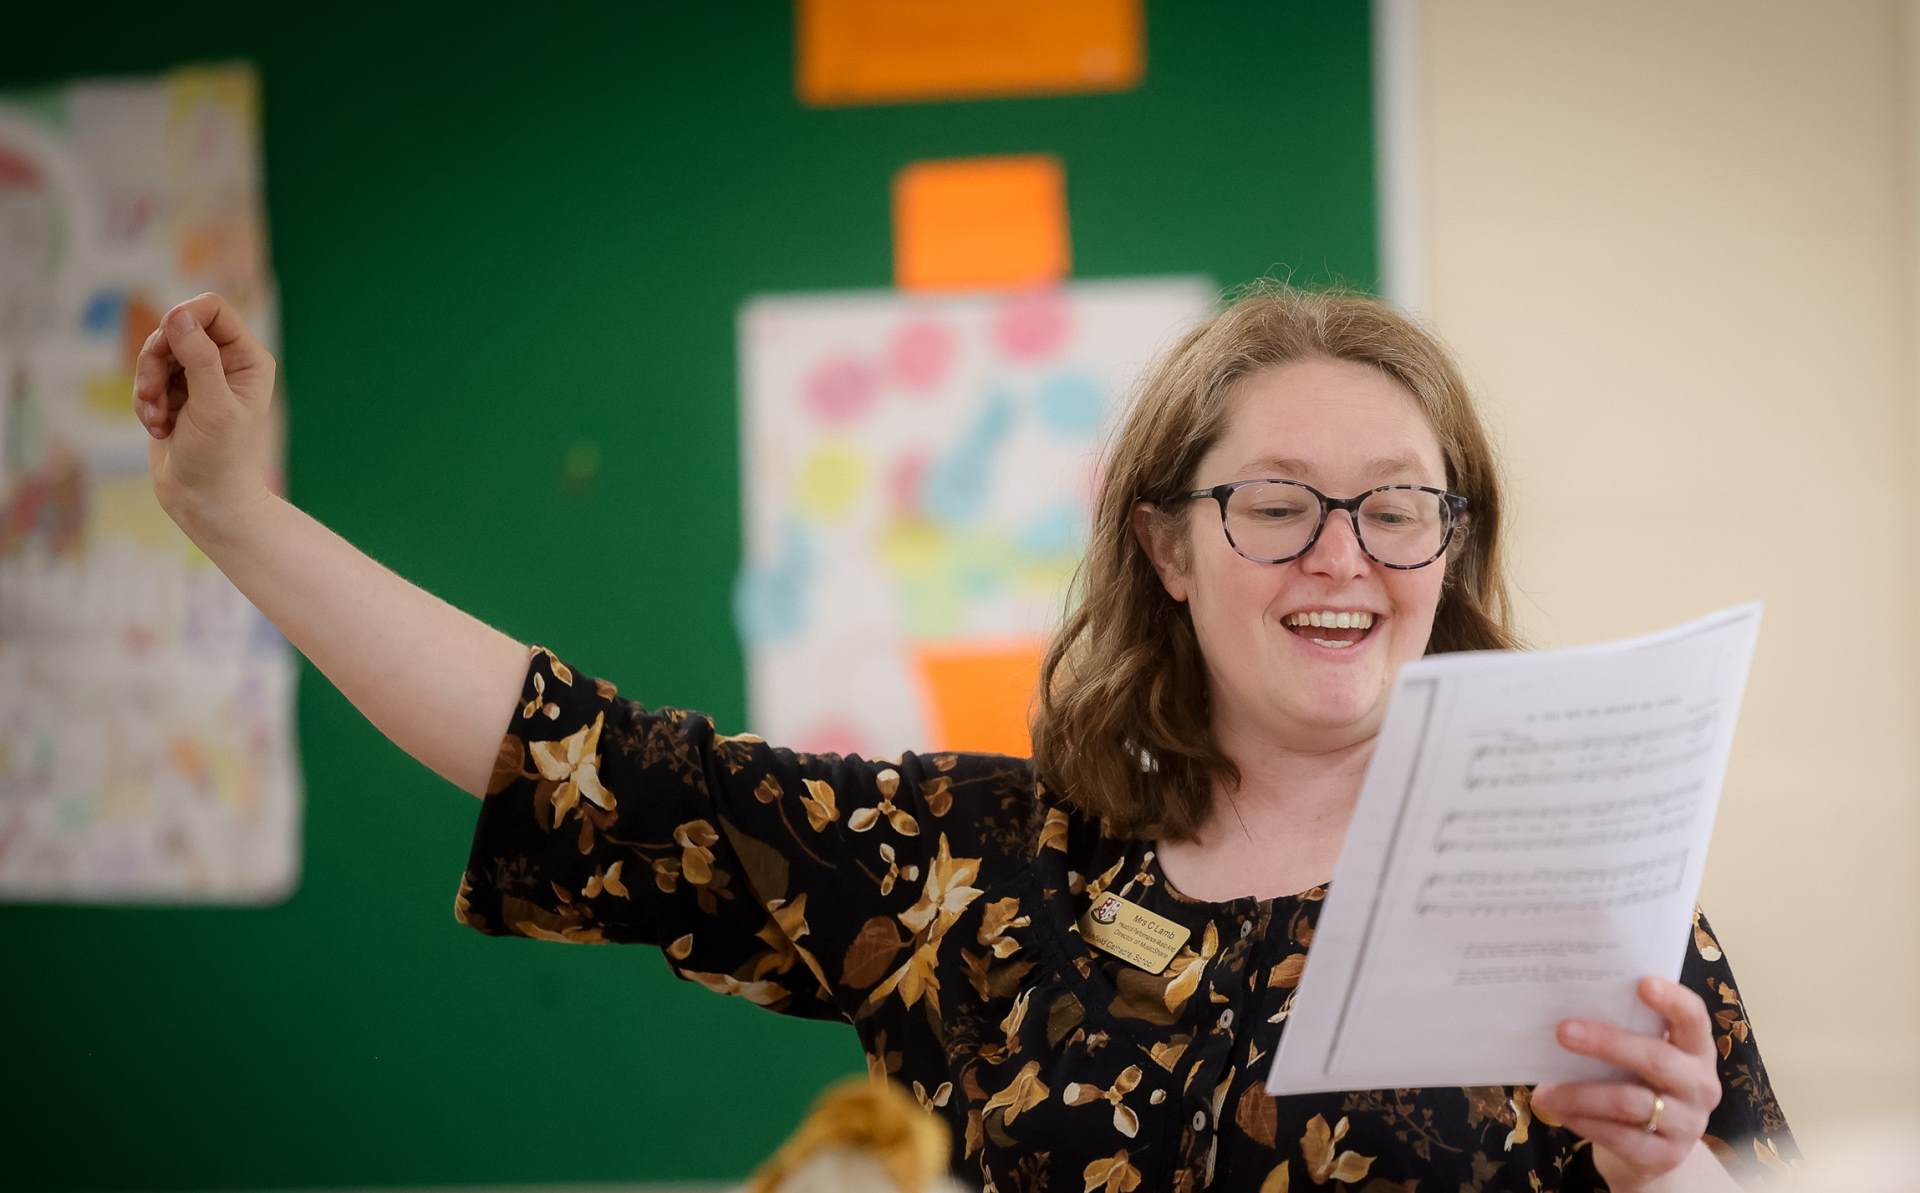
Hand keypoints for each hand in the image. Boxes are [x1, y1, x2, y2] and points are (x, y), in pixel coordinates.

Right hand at [133, 293, 277, 526]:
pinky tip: (157, 428)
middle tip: (154, 392)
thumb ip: (198, 358)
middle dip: (156, 358)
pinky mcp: (175, 395)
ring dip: (147, 384)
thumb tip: (178, 314)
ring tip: (157, 417)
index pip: (212, 309)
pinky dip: (145, 402)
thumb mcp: (211, 405)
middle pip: (176, 327)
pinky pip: (146, 379)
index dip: (184, 316)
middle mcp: (226, 363)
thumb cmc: (220, 457)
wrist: (206, 501)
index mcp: (247, 359)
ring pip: (156, 353)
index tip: (166, 341)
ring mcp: (199, 378)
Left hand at [1531, 976, 1721, 1190]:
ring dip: (1580, 1093)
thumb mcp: (1639, 1054)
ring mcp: (1688, 1124)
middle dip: (1606, 1043)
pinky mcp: (1666, 1156)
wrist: (1653, 1147)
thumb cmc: (1638, 1082)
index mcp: (1696, 1048)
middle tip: (1562, 1032)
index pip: (1693, 1018)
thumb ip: (1619, 1030)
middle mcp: (1700, 1084)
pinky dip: (1582, 1121)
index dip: (1672, 1000)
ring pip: (1630, 1102)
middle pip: (1657, 1059)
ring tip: (1544, 1091)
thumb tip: (1561, 1010)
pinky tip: (1557, 1110)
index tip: (1642, 983)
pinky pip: (1619, 1137)